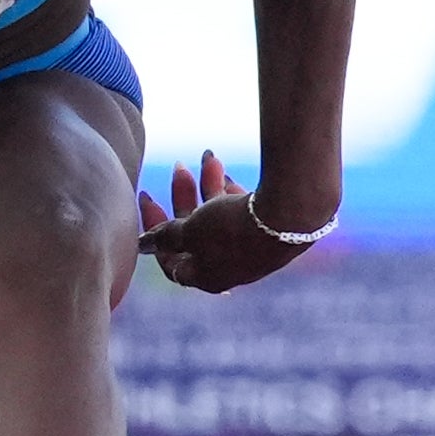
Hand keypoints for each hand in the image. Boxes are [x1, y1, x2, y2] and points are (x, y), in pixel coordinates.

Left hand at [137, 151, 324, 296]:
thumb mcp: (190, 230)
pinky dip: (230, 197)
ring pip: (219, 221)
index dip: (154, 230)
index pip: (170, 260)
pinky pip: (241, 217)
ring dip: (209, 189)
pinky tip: (229, 174)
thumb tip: (142, 246)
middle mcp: (228, 270)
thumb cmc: (233, 226)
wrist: (292, 214)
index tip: (147, 196)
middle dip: (184, 197)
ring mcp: (251, 254)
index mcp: (205, 277)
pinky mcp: (270, 237)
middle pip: (194, 235)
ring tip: (209, 158)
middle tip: (179, 166)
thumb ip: (165, 237)